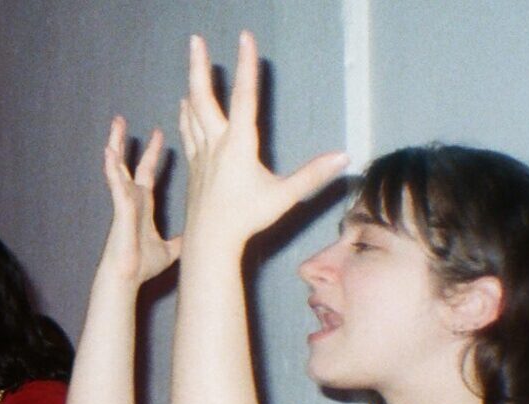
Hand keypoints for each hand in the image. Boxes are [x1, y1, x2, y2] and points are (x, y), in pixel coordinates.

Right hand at [98, 115, 182, 287]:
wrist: (128, 277)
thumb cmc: (143, 266)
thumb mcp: (171, 248)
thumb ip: (181, 239)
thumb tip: (196, 237)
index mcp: (143, 204)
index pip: (147, 173)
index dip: (151, 154)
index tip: (159, 135)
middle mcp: (132, 198)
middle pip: (130, 164)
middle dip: (128, 142)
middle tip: (123, 120)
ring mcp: (124, 201)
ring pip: (118, 167)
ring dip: (115, 145)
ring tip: (115, 124)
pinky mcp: (120, 207)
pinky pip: (115, 183)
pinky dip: (112, 167)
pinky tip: (108, 151)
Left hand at [173, 32, 347, 251]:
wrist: (209, 241)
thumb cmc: (246, 219)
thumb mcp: (284, 197)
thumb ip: (313, 175)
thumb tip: (345, 157)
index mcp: (237, 144)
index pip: (244, 96)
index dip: (246, 65)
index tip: (245, 38)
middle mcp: (215, 144)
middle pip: (203, 97)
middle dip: (199, 66)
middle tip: (195, 40)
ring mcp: (201, 155)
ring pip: (192, 113)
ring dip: (192, 87)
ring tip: (193, 68)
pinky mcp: (193, 167)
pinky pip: (188, 132)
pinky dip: (186, 115)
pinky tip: (183, 109)